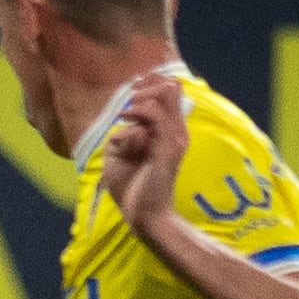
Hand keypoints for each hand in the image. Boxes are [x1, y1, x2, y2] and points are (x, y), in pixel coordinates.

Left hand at [98, 69, 187, 239]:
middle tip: (127, 101)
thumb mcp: (122, 155)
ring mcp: (175, 138)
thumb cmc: (132, 188)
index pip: (172, 92)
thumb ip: (124, 134)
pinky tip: (122, 122)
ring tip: (124, 115)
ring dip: (138, 100)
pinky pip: (154, 118)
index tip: (132, 90)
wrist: (144, 216)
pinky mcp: (167, 148)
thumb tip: (124, 119)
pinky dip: (135, 114)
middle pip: (171, 87)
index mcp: (170, 131)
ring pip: (164, 95)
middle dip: (145, 87)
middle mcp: (177, 131)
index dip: (152, 83)